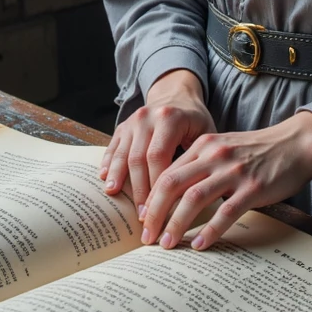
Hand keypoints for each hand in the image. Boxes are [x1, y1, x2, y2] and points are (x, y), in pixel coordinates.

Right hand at [99, 69, 214, 209]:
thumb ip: (200, 159)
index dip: (156, 186)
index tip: (159, 210)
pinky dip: (109, 164)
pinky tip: (106, 180)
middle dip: (139, 190)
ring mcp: (133, 121)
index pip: (159, 157)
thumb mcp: (206, 133)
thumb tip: (195, 199)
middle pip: (138, 159)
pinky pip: (113, 147)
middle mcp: (148, 117)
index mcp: (170, 118)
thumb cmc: (195, 121)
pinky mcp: (123, 126)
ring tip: (117, 199)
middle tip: (142, 216)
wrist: (176, 95)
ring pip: (123, 154)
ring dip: (119, 179)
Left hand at [140, 111, 311, 251]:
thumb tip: (174, 195)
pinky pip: (225, 212)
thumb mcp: (223, 149)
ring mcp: (234, 172)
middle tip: (146, 238)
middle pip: (172, 185)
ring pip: (194, 199)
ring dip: (176, 224)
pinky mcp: (253, 188)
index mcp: (203, 145)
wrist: (296, 144)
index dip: (151, 199)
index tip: (142, 220)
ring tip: (167, 244)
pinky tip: (199, 245)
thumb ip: (200, 164)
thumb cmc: (258, 151)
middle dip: (155, 213)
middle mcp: (214, 156)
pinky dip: (210, 231)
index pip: (167, 173)